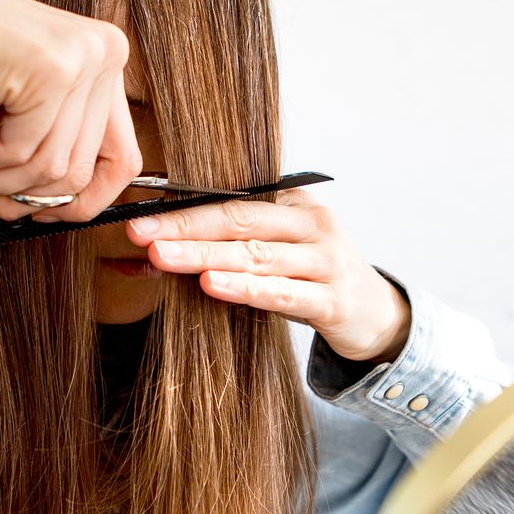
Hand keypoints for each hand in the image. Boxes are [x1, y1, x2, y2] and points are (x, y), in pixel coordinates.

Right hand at [0, 0, 142, 221]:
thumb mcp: (24, 108)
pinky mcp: (52, 69)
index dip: (81, 202)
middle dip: (20, 199)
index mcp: (106, 61)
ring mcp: (83, 58)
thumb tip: (69, 208)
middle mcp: (105, 54)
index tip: (38, 213)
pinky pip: (21, 152)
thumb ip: (56, 146)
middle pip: (82, 172)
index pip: (123, 160)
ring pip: (50, 169)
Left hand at [126, 190, 411, 363]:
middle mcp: (312, 223)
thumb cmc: (310, 279)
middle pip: (240, 220)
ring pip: (257, 254)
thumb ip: (218, 250)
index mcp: (293, 202)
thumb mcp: (272, 255)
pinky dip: (245, 287)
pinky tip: (211, 285)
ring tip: (164, 256)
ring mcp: (325, 260)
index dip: (182, 208)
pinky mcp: (332, 300)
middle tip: (140, 233)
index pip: (231, 200)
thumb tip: (139, 259)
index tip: (139, 217)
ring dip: (205, 255)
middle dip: (185, 227)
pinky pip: (283, 292)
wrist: (375, 313)